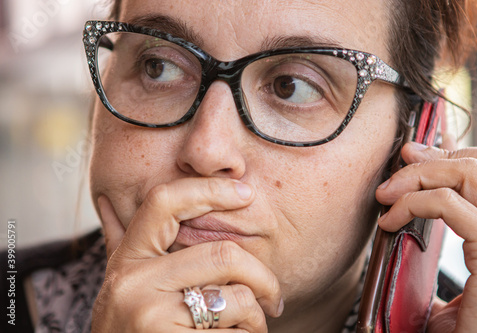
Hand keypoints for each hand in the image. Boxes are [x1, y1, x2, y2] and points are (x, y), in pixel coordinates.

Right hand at [92, 178, 282, 331]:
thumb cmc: (128, 330)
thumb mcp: (121, 285)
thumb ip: (124, 245)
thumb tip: (108, 200)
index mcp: (127, 260)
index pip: (165, 201)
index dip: (210, 188)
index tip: (246, 193)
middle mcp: (134, 284)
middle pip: (224, 254)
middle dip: (263, 277)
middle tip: (273, 297)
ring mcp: (152, 318)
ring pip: (239, 300)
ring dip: (257, 318)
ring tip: (248, 328)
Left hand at [376, 142, 476, 332]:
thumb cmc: (465, 332)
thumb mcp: (450, 287)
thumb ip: (440, 255)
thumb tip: (412, 224)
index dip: (452, 157)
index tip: (411, 158)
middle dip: (432, 160)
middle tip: (394, 177)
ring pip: (471, 174)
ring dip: (418, 175)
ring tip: (387, 196)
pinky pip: (450, 204)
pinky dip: (413, 202)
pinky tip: (390, 221)